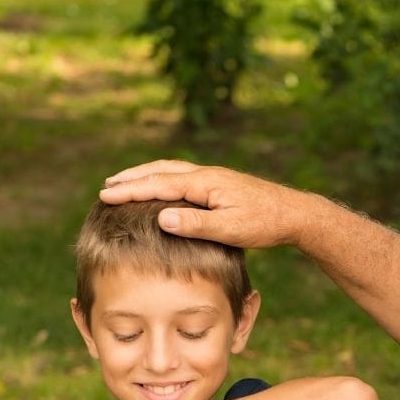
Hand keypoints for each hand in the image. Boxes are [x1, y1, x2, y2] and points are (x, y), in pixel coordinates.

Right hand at [100, 160, 310, 248]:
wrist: (294, 214)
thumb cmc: (264, 224)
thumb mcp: (229, 229)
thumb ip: (196, 224)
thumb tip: (162, 218)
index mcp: (204, 183)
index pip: (158, 184)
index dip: (130, 190)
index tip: (106, 195)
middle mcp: (206, 175)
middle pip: (160, 170)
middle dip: (132, 178)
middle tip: (107, 186)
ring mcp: (213, 178)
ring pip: (171, 171)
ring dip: (147, 175)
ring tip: (127, 183)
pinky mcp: (220, 185)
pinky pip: (183, 177)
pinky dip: (164, 179)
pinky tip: (163, 190)